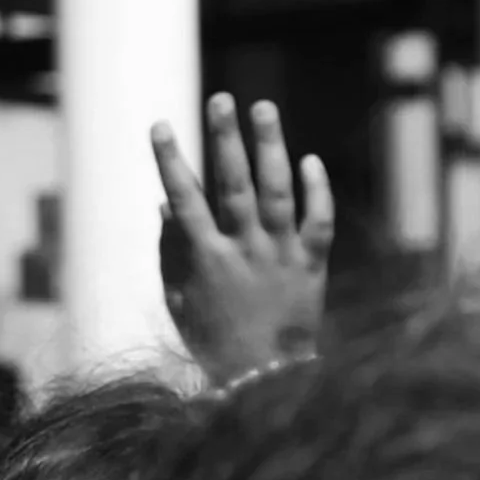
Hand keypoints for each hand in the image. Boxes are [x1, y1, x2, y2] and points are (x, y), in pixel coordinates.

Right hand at [153, 94, 333, 383]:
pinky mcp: (312, 266)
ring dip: (270, 147)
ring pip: (278, 191)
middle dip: (225, 138)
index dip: (171, 160)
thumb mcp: (177, 298)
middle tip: (221, 99)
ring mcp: (281, 255)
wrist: (264, 380)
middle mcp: (244, 250)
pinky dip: (317, 190)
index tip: (161, 125)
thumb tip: (165, 205)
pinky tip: (310, 159)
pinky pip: (319, 221)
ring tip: (264, 108)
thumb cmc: (211, 339)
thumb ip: (169, 250)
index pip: (183, 198)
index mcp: (205, 258)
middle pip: (233, 183)